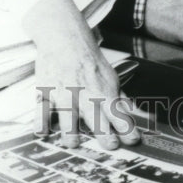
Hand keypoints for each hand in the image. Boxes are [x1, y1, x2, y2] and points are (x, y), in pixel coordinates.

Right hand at [23, 0, 139, 150]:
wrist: (64, 38)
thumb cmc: (89, 62)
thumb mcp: (110, 78)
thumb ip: (122, 101)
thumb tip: (141, 117)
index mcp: (102, 91)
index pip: (117, 112)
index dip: (126, 127)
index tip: (133, 139)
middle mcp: (84, 94)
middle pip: (95, 116)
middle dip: (104, 131)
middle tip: (110, 145)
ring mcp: (63, 93)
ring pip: (66, 116)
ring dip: (70, 131)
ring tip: (73, 142)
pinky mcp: (45, 93)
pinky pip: (41, 110)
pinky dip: (41, 122)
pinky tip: (43, 131)